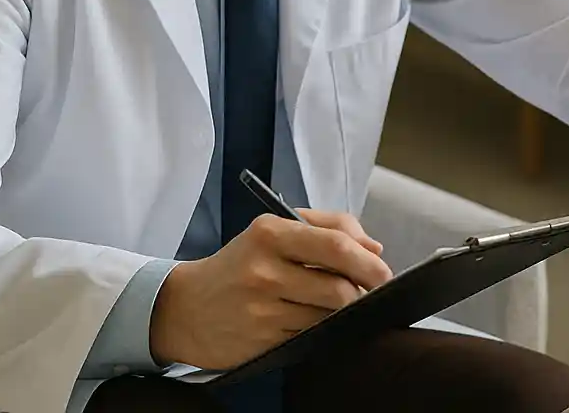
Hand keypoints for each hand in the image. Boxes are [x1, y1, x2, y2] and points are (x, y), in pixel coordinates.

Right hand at [149, 210, 391, 369]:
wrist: (184, 308)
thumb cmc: (239, 264)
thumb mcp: (274, 230)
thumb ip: (327, 227)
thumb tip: (375, 248)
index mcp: (270, 233)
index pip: (336, 244)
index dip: (368, 261)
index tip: (384, 271)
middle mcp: (263, 269)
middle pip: (338, 287)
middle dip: (364, 293)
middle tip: (374, 293)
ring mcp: (260, 308)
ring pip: (327, 315)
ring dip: (343, 312)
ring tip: (341, 305)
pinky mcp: (260, 340)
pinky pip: (309, 335)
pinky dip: (322, 328)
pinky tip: (316, 320)